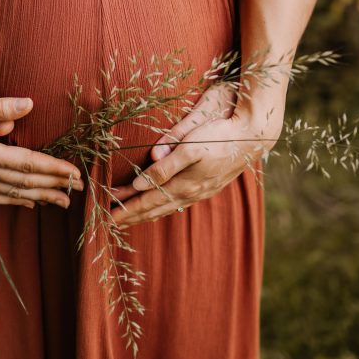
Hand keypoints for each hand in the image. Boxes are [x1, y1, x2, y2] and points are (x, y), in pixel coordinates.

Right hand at [0, 94, 83, 208]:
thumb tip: (29, 104)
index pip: (29, 164)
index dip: (54, 169)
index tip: (75, 173)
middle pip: (25, 183)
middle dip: (55, 186)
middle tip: (80, 189)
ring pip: (13, 194)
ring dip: (40, 198)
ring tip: (63, 202)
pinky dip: (15, 201)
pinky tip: (29, 203)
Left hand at [109, 111, 280, 226]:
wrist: (252, 136)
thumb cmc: (219, 136)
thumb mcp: (191, 146)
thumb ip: (166, 165)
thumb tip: (140, 183)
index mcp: (184, 184)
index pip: (147, 200)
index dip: (126, 207)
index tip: (106, 213)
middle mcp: (191, 192)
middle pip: (154, 208)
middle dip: (131, 215)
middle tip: (109, 222)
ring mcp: (201, 191)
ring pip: (166, 207)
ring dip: (146, 213)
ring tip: (129, 218)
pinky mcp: (208, 186)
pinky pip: (178, 203)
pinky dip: (163, 208)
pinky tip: (160, 208)